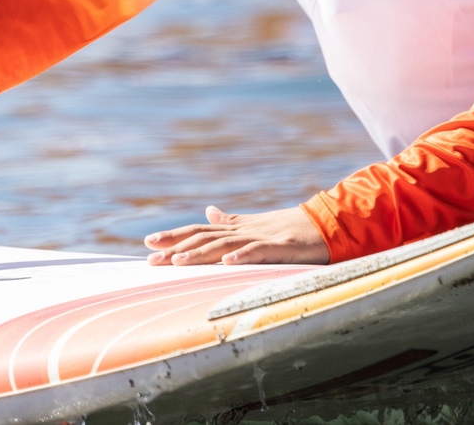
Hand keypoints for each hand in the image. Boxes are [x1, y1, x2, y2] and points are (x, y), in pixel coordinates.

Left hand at [145, 206, 328, 265]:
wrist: (325, 223)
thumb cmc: (290, 228)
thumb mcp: (255, 226)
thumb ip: (230, 221)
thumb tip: (208, 211)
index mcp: (235, 228)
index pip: (198, 231)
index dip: (173, 237)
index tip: (148, 243)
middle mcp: (243, 231)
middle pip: (204, 237)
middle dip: (176, 247)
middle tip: (150, 257)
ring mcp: (261, 237)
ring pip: (225, 244)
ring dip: (200, 253)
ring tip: (178, 261)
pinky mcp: (281, 246)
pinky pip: (259, 251)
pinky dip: (243, 256)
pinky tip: (227, 262)